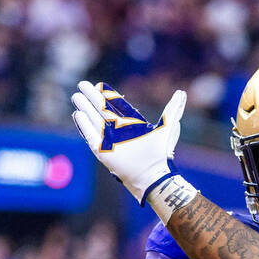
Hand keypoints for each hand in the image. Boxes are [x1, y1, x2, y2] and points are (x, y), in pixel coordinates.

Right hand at [71, 81, 184, 204]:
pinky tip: (78, 114)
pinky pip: (90, 135)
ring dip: (85, 108)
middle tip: (82, 84)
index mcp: (133, 125)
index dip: (108, 95)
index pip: (117, 106)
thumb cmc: (160, 153)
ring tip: (76, 96)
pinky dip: (83, 125)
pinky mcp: (102, 151)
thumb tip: (181, 93)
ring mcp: (110, 141)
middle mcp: (120, 132)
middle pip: (102, 111)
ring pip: (94, 121)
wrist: (152, 174)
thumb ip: (174, 110)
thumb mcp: (168, 127)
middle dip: (92, 98)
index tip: (99, 85)